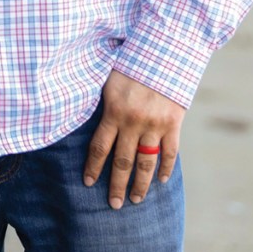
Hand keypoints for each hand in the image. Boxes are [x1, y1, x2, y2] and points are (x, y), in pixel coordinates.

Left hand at [83, 70, 184, 208]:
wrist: (166, 47)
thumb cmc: (132, 58)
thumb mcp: (109, 75)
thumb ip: (100, 98)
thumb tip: (78, 108)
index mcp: (113, 110)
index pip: (99, 147)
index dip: (93, 167)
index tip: (87, 182)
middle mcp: (133, 121)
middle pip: (122, 162)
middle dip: (116, 185)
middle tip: (113, 204)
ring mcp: (154, 124)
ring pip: (146, 163)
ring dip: (140, 184)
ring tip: (135, 199)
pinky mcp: (173, 122)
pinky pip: (170, 152)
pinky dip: (166, 168)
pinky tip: (161, 180)